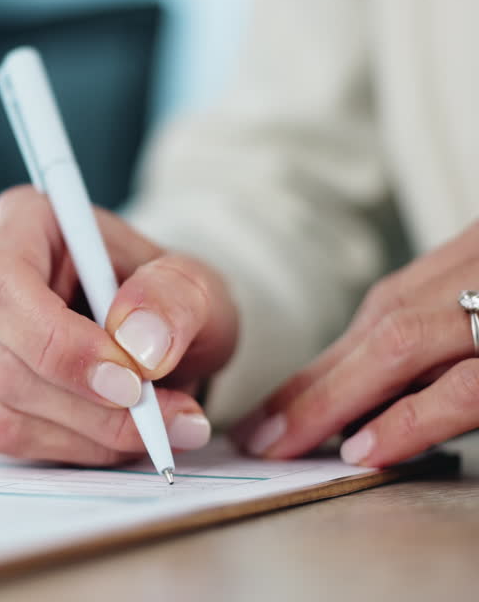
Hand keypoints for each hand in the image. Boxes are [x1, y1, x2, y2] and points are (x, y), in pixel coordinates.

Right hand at [0, 186, 238, 464]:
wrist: (158, 334)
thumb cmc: (167, 298)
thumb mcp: (197, 284)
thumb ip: (176, 298)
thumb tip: (139, 345)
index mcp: (23, 223)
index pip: (0, 285)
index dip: (58, 343)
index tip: (131, 381)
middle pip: (6, 364)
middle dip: (94, 407)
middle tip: (173, 416)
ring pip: (6, 413)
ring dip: (94, 435)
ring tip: (162, 423)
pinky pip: (15, 441)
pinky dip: (81, 449)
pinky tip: (123, 433)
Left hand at [233, 220, 478, 466]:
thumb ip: (445, 334)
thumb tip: (376, 402)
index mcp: (473, 262)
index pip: (385, 310)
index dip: (329, 363)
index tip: (278, 406)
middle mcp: (477, 276)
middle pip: (379, 326)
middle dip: (310, 387)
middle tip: (257, 434)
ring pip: (399, 345)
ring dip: (334, 399)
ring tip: (286, 444)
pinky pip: (463, 389)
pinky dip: (407, 420)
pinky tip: (364, 449)